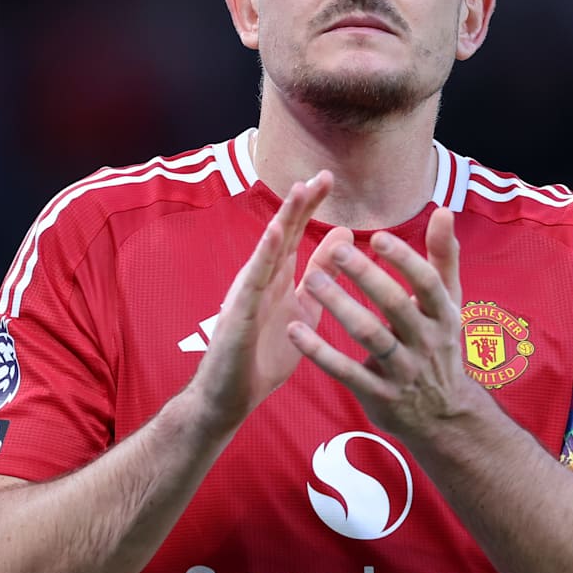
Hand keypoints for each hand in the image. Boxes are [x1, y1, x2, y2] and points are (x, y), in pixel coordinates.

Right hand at [185, 172, 352, 433]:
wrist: (229, 398)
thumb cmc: (262, 356)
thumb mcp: (303, 310)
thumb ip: (320, 277)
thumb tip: (344, 239)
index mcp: (277, 279)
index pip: (294, 234)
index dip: (310, 207)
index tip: (329, 179)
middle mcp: (261, 279)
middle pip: (281, 232)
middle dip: (301, 203)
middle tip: (323, 175)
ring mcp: (247, 294)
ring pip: (267, 250)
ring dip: (283, 219)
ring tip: (299, 191)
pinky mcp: (239, 313)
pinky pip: (253, 281)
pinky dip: (264, 255)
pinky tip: (275, 233)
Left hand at [287, 207, 489, 444]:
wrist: (444, 416)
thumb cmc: (440, 346)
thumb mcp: (449, 304)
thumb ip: (443, 257)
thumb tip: (442, 210)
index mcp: (443, 316)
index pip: (427, 283)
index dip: (404, 260)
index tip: (376, 236)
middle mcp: (426, 342)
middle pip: (396, 306)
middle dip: (367, 277)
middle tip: (335, 250)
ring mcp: (402, 371)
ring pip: (369, 336)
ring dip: (339, 306)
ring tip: (311, 279)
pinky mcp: (379, 395)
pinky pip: (346, 372)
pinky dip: (320, 352)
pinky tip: (294, 331)